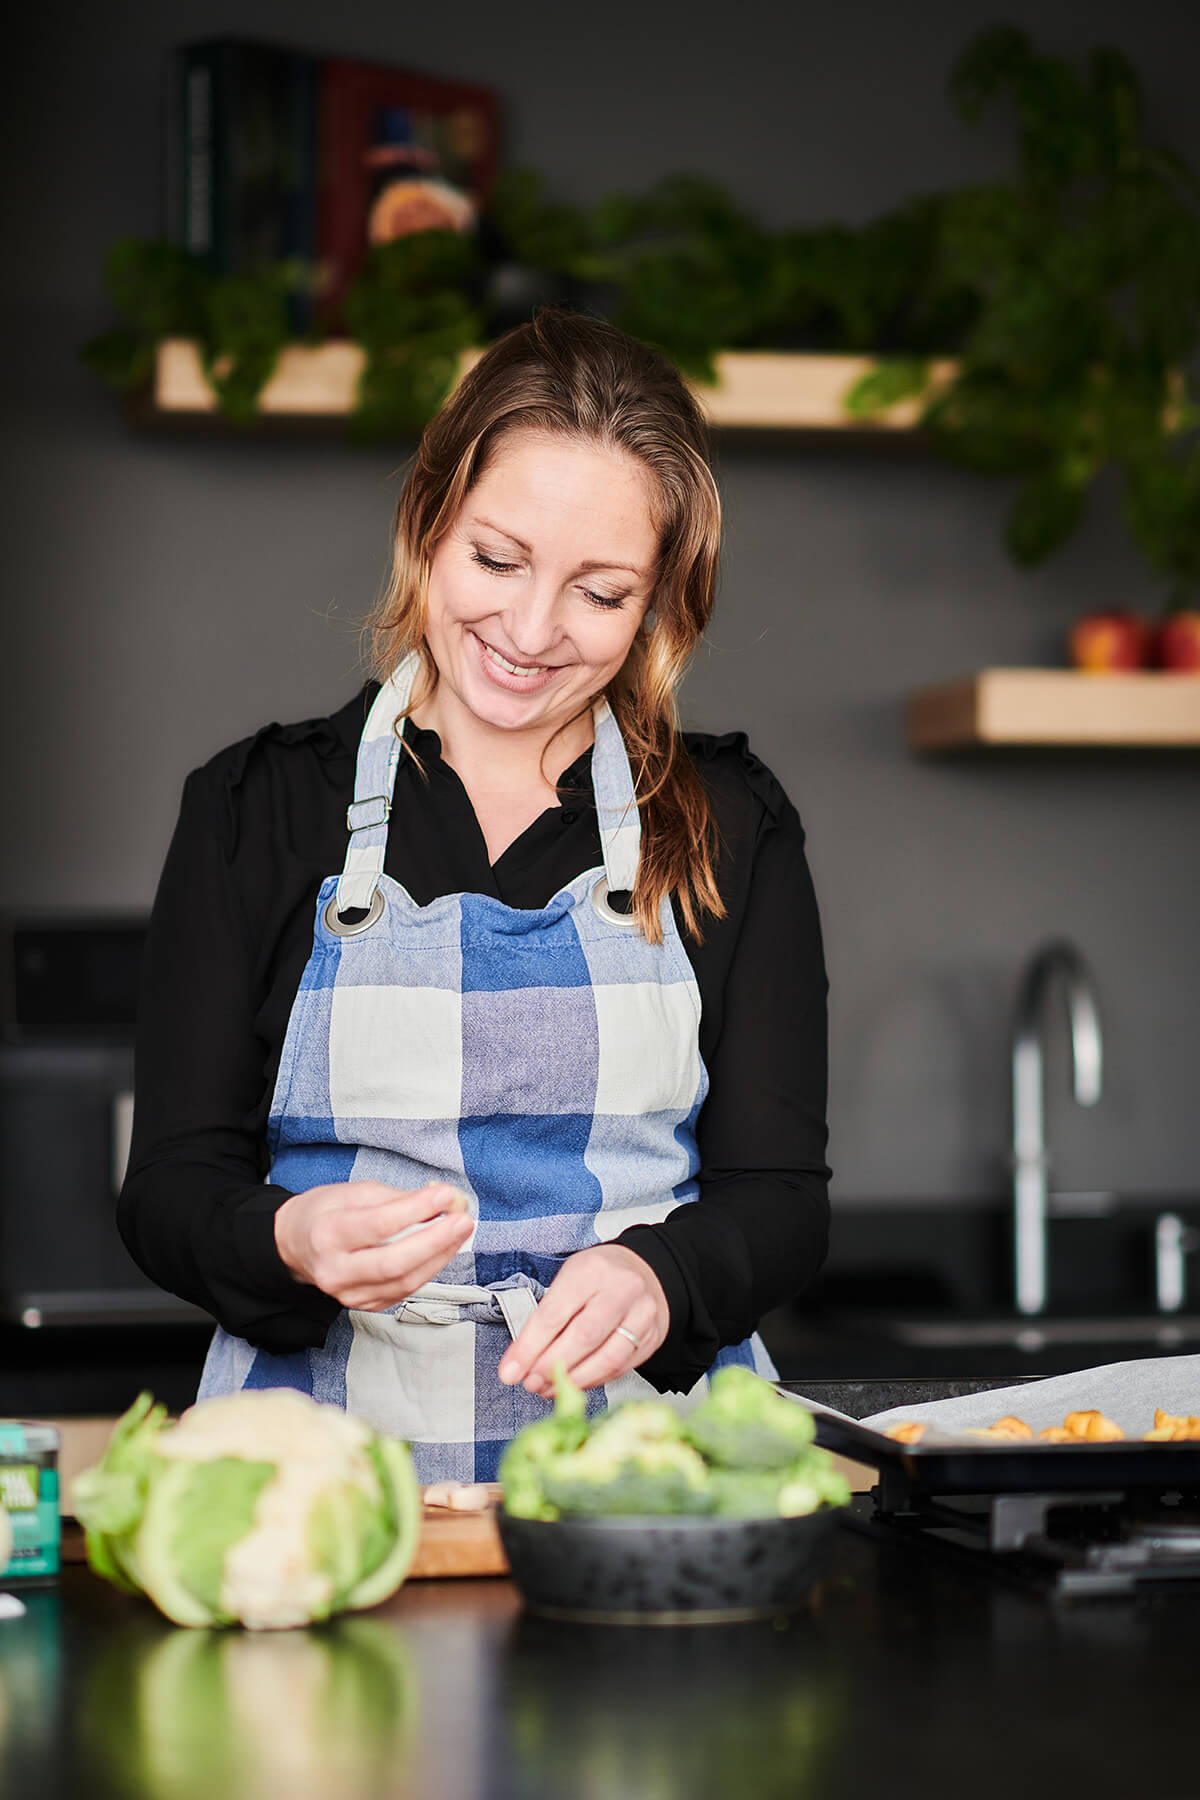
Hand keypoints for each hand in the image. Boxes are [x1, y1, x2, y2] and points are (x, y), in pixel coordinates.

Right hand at [274, 1181, 472, 1311]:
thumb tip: (442, 1200)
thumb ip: (397, 1197)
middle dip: (435, 1241)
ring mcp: (349, 1294)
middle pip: (393, 1263)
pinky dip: (429, 1268)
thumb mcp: (353, 1192)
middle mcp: (335, 1270)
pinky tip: (444, 1249)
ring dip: (440, 1256)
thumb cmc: (326, 1213)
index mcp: (327, 1234)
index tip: (445, 1194)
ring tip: (460, 1231)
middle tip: (463, 1219)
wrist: (295, 1246)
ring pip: (404, 1282)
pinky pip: (405, 1290)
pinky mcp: (364, 1305)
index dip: (416, 1210)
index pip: (377, 1225)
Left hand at [497, 1244, 668, 1394]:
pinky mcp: (653, 1337)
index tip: (510, 1371)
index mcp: (591, 1270)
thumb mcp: (568, 1281)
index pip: (554, 1314)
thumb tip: (520, 1361)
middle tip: (530, 1382)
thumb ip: (545, 1318)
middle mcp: (622, 1289)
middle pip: (583, 1338)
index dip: (529, 1348)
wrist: (643, 1271)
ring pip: (607, 1358)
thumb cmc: (598, 1277)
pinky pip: (621, 1368)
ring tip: (549, 1388)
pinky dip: (594, 1381)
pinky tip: (575, 1384)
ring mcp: (643, 1314)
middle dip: (551, 1367)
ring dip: (573, 1381)